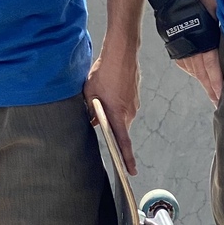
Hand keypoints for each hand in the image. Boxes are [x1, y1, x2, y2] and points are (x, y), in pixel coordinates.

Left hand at [85, 50, 140, 175]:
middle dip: (110, 129)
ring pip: (121, 116)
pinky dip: (115, 105)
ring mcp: (134, 103)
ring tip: (99, 101)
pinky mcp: (134, 95)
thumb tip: (93, 120)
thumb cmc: (104, 72)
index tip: (131, 171)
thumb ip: (91, 110)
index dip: (127, 159)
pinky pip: (124, 106)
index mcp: (118, 115)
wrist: (121, 53)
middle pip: (120, 128)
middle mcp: (129, 112)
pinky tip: (106, 94)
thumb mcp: (90, 93)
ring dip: (111, 114)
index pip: (124, 143)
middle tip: (98, 123)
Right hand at [174, 0, 222, 106]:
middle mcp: (191, 47)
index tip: (222, 97)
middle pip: (203, 75)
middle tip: (220, 106)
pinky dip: (195, 74)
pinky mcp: (177, 47)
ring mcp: (182, 48)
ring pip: (195, 72)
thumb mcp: (216, 2)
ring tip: (213, 96)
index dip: (217, 82)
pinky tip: (201, 79)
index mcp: (202, 39)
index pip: (211, 66)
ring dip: (205, 84)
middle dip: (212, 90)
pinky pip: (187, 65)